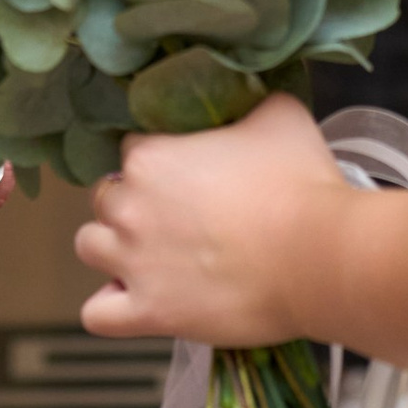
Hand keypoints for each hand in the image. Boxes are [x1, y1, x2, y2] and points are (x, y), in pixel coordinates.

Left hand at [78, 96, 350, 346]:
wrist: (318, 257)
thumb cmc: (300, 184)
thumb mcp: (279, 115)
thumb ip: (249, 100)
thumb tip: (247, 93)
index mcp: (151, 157)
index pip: (130, 149)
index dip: (157, 160)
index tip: (184, 174)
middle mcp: (130, 207)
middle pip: (104, 197)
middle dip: (132, 202)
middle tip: (175, 214)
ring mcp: (133, 263)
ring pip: (89, 247)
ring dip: (113, 248)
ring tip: (152, 254)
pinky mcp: (148, 313)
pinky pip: (96, 314)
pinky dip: (111, 307)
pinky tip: (137, 298)